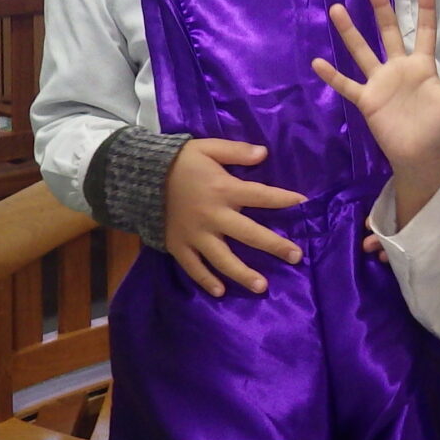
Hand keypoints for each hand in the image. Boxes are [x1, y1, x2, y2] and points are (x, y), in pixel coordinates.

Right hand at [164, 138, 309, 298]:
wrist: (136, 176)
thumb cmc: (177, 161)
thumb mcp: (207, 148)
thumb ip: (236, 151)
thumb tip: (264, 153)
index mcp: (223, 189)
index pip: (260, 195)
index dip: (283, 198)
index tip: (302, 203)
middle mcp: (213, 215)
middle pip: (249, 234)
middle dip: (275, 245)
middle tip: (296, 257)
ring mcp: (195, 235)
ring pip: (223, 259)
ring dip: (243, 274)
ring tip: (262, 287)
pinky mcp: (178, 246)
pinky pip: (193, 267)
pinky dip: (205, 280)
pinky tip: (220, 292)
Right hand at [313, 0, 439, 216]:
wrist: (421, 155)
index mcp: (422, 66)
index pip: (425, 32)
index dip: (426, 10)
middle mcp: (399, 68)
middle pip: (389, 32)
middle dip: (382, 9)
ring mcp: (380, 82)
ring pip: (363, 51)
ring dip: (350, 32)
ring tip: (336, 9)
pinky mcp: (368, 100)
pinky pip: (348, 85)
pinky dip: (333, 76)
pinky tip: (317, 62)